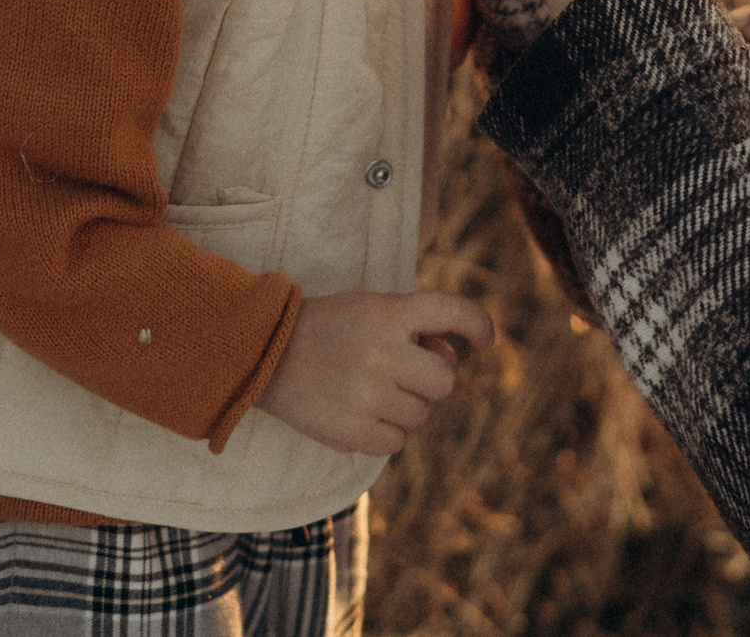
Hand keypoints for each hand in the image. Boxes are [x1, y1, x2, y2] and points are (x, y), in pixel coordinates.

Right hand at [254, 288, 492, 456]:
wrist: (264, 354)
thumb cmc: (329, 328)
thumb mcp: (372, 308)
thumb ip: (416, 327)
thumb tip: (449, 358)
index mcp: (390, 313)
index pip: (453, 312)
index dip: (477, 325)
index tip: (485, 339)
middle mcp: (383, 353)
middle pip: (444, 380)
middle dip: (430, 378)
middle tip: (401, 371)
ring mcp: (368, 395)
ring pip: (421, 414)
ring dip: (405, 405)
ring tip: (370, 389)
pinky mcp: (352, 432)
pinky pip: (396, 441)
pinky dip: (385, 431)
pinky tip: (359, 412)